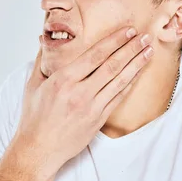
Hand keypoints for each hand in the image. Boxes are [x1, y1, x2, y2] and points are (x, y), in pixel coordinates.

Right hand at [12, 26, 153, 179]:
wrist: (39, 149)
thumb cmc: (34, 117)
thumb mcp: (33, 85)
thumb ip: (42, 61)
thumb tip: (45, 40)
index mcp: (63, 80)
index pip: (95, 55)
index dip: (114, 41)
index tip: (127, 31)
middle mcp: (80, 93)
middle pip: (112, 66)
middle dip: (130, 49)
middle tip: (144, 36)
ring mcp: (92, 107)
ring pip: (119, 81)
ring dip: (136, 64)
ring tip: (148, 51)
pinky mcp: (99, 120)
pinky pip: (118, 97)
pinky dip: (130, 83)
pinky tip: (138, 73)